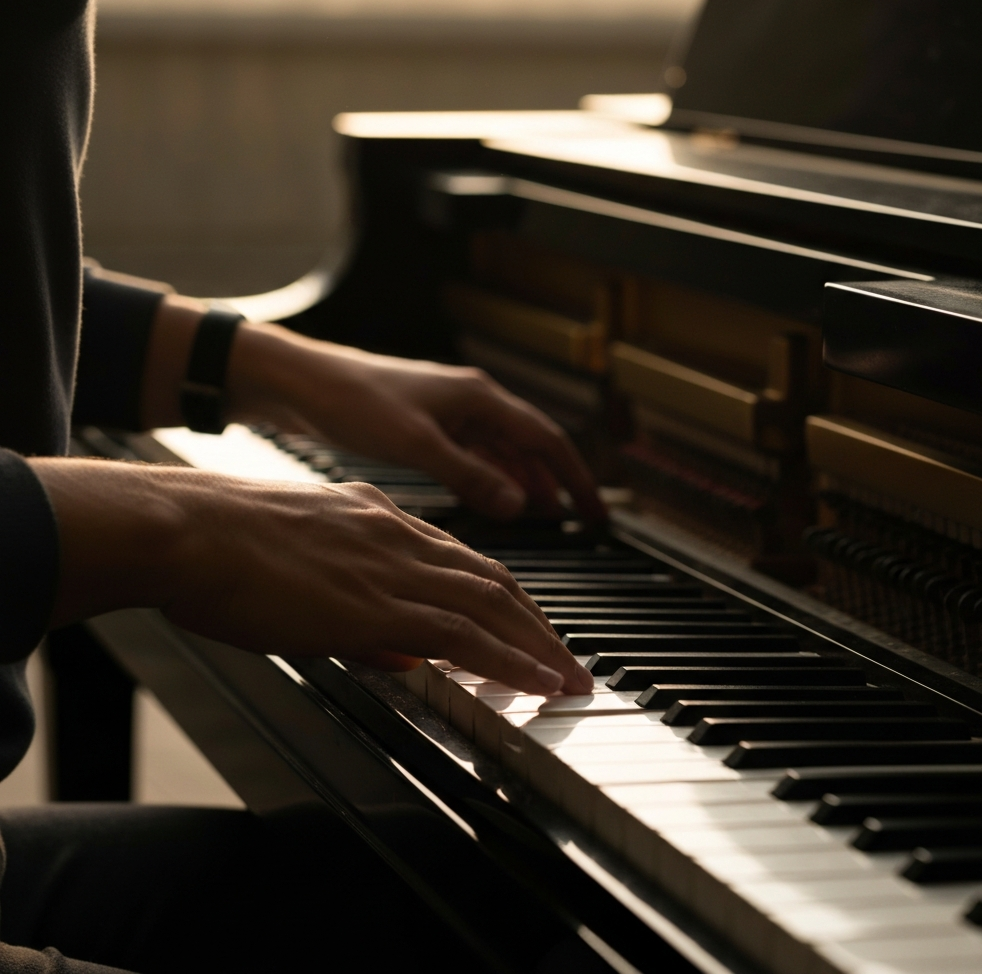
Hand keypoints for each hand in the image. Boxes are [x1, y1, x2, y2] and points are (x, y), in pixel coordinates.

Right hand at [30, 458, 594, 695]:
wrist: (189, 529)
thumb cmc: (225, 548)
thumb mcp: (307, 564)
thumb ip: (359, 608)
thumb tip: (400, 653)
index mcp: (381, 522)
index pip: (465, 561)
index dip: (504, 597)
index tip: (528, 626)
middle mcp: (400, 537)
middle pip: (495, 581)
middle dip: (538, 625)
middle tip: (566, 660)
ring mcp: (394, 567)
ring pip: (492, 605)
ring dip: (539, 646)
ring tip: (570, 680)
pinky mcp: (379, 603)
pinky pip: (465, 634)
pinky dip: (510, 659)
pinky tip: (539, 681)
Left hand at [226, 323, 606, 521]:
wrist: (300, 383)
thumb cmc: (353, 400)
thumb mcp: (417, 444)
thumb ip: (471, 475)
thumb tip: (519, 504)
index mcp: (479, 398)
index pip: (546, 440)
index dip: (574, 477)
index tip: (595, 511)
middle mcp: (472, 402)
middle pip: (531, 445)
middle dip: (558, 481)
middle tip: (581, 518)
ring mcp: (450, 414)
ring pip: (503, 452)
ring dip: (526, 482)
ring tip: (546, 516)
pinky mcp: (426, 428)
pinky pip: (475, 456)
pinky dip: (492, 479)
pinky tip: (495, 500)